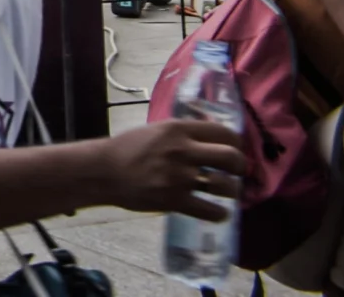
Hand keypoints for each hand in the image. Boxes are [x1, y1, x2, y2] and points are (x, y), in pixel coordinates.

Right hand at [99, 119, 249, 220]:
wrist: (103, 171)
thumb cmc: (129, 148)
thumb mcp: (157, 130)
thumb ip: (183, 133)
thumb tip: (212, 135)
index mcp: (178, 129)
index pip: (223, 132)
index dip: (236, 143)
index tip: (234, 150)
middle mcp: (182, 151)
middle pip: (231, 157)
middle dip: (240, 166)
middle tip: (236, 172)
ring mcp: (179, 177)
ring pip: (225, 186)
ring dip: (231, 191)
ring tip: (228, 192)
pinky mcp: (174, 200)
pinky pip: (210, 210)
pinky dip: (219, 214)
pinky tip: (219, 212)